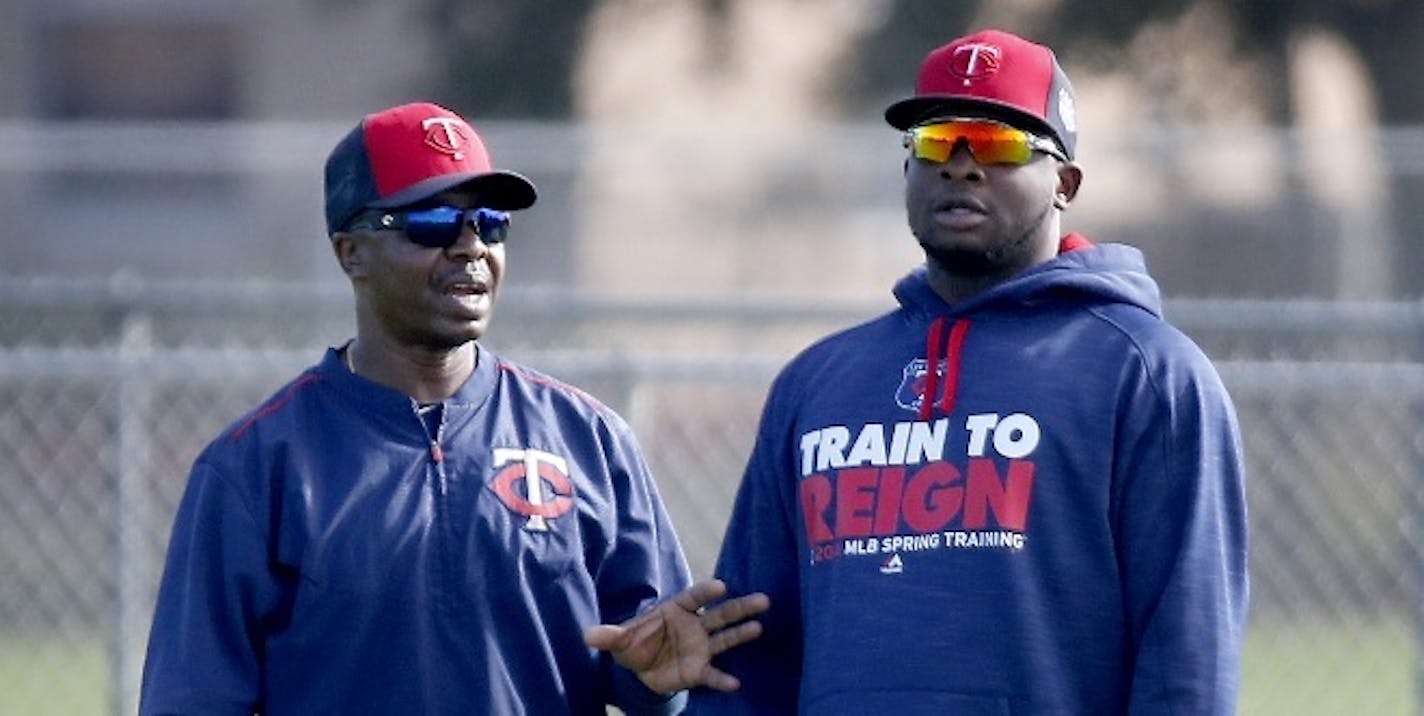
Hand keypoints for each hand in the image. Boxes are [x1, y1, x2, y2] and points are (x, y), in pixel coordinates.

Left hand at [583, 579, 770, 693]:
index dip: (706, 592)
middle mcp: (694, 626)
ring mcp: (700, 647)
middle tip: (763, 599)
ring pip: (725, 638)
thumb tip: (588, 635)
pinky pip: (713, 674)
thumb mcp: (619, 640)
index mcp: (676, 610)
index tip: (722, 586)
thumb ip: (608, 636)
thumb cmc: (634, 644)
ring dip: (741, 634)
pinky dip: (722, 679)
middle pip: (720, 614)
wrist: (640, 668)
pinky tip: (735, 683)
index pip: (694, 598)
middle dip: (740, 607)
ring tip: (759, 628)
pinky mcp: (699, 670)